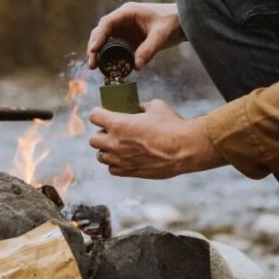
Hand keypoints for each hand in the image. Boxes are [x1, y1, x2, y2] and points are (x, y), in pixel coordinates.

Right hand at [87, 2, 184, 70]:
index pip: (107, 23)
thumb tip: (136, 66)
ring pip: (107, 41)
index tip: (93, 50)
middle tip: (92, 64)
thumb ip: (148, 49)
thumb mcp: (161, 35)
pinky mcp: (131, 40)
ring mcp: (126, 30)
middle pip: (102, 32)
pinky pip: (118, 49)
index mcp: (128, 12)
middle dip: (95, 47)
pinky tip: (110, 69)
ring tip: (97, 69)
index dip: (98, 36)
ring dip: (101, 54)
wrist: (184, 22)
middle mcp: (123, 20)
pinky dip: (113, 58)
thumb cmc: (173, 21)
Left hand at [89, 100, 225, 178]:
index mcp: (119, 123)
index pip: (94, 116)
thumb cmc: (172, 126)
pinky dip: (116, 163)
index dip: (99, 113)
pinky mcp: (129, 172)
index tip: (104, 113)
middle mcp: (115, 143)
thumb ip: (141, 107)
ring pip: (101, 156)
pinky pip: (112, 169)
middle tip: (113, 131)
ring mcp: (121, 159)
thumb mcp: (156, 107)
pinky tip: (127, 157)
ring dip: (107, 150)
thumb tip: (137, 108)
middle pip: (93, 139)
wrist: (185, 148)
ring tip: (120, 146)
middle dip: (101, 133)